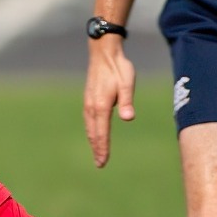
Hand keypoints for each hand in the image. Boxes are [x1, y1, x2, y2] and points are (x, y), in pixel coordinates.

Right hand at [83, 36, 135, 168]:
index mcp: (101, 106)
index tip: (103, 161)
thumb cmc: (118, 68)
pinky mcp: (89, 99)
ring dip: (93, 142)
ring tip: (97, 153)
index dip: (103, 148)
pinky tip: (94, 134)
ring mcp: (88, 103)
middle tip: (100, 164)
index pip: (102, 133)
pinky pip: (89, 121)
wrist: (103, 53)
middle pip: (93, 133)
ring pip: (90, 128)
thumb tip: (128, 118)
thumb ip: (127, 101)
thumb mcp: (127, 83)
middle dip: (97, 149)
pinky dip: (91, 131)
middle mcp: (92, 107)